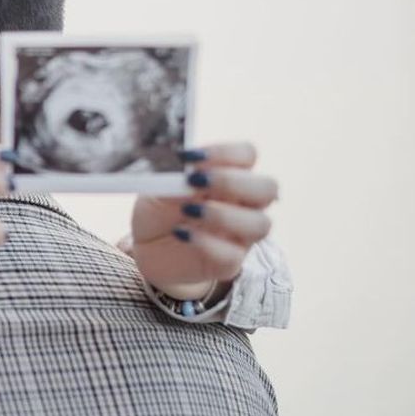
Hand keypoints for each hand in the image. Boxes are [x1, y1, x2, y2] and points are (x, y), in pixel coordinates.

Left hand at [128, 143, 277, 299]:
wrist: (146, 250)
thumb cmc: (160, 212)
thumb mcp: (158, 190)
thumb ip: (173, 180)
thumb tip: (185, 173)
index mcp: (229, 176)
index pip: (247, 155)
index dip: (225, 152)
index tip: (190, 157)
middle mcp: (243, 204)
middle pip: (268, 187)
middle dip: (232, 182)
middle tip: (196, 181)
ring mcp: (240, 235)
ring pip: (260, 224)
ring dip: (223, 215)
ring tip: (188, 211)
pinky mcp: (228, 263)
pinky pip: (232, 255)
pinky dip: (207, 243)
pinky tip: (181, 234)